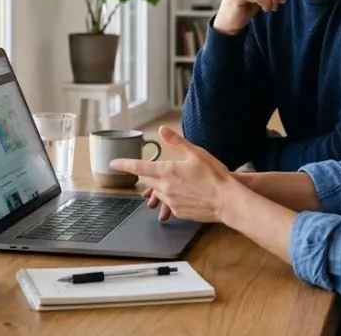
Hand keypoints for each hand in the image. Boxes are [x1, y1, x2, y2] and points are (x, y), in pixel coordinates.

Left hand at [110, 126, 237, 223]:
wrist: (227, 201)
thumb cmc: (214, 175)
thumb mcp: (196, 153)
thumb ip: (176, 142)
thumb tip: (162, 129)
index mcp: (167, 171)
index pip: (138, 167)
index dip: (123, 165)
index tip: (113, 164)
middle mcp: (165, 187)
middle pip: (146, 180)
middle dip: (147, 173)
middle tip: (157, 168)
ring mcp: (170, 201)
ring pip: (157, 191)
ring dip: (159, 185)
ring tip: (176, 180)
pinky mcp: (178, 212)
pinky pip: (168, 202)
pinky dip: (171, 196)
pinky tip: (185, 192)